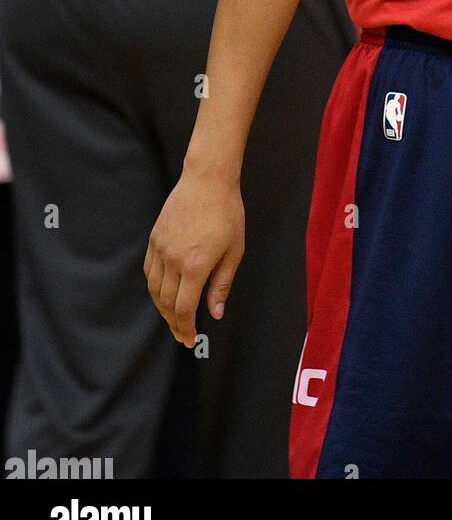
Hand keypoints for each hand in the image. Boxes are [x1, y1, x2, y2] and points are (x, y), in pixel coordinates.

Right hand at [144, 168, 244, 347]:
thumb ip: (222, 284)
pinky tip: (163, 293)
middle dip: (174, 324)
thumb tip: (215, 313)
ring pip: (154, 289)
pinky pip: (149, 271)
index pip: (184, 309)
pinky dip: (154, 287)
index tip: (191, 339)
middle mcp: (173, 260)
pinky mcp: (154, 238)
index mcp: (195, 265)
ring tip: (173, 319)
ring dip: (162, 308)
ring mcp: (160, 248)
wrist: (208, 180)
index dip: (186, 329)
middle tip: (183, 335)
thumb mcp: (234, 250)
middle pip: (167, 303)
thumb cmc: (227, 213)